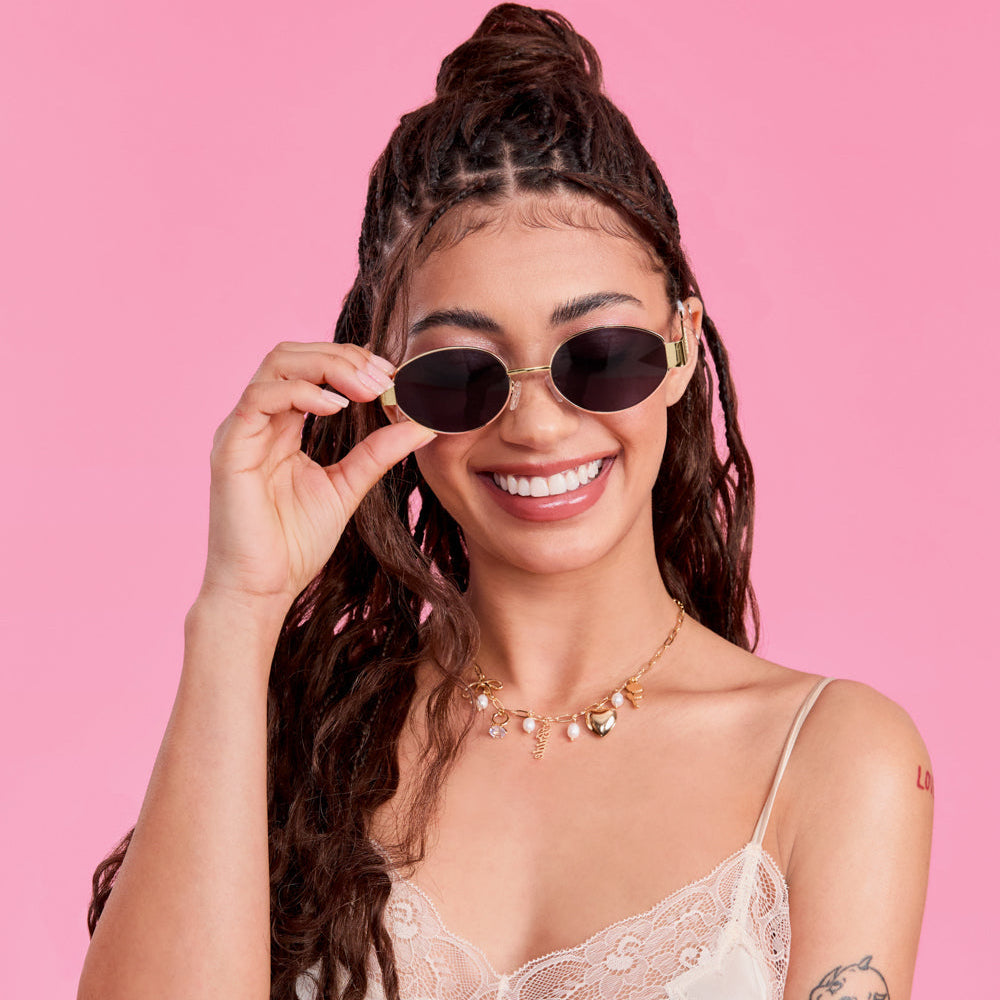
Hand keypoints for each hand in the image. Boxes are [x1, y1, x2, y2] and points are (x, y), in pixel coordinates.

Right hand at [196, 341, 432, 611]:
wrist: (263, 588)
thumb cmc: (295, 544)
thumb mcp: (348, 486)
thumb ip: (379, 452)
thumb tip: (423, 423)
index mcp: (282, 427)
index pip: (313, 370)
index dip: (354, 363)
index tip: (394, 376)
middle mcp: (258, 421)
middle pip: (295, 355)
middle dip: (345, 358)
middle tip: (386, 378)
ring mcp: (241, 430)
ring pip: (277, 364)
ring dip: (328, 366)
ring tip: (369, 389)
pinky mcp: (230, 448)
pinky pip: (260, 398)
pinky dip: (302, 392)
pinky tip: (337, 408)